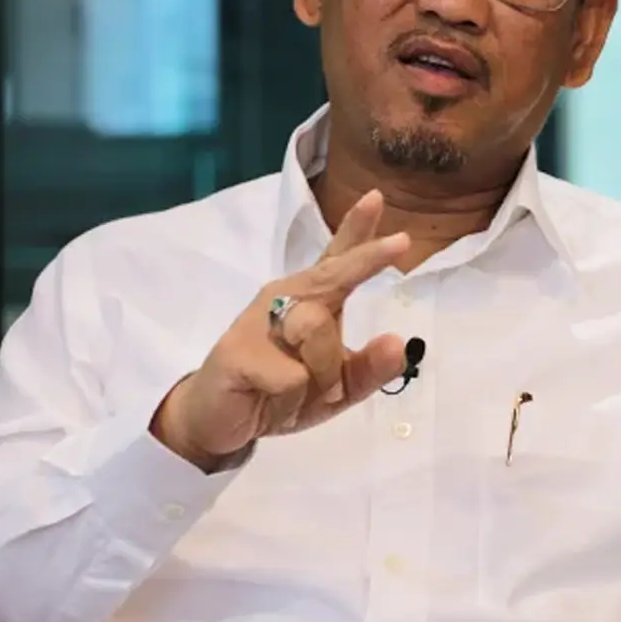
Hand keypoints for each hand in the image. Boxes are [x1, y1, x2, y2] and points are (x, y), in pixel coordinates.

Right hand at [152, 189, 410, 469]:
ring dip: (322, 374)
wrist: (218, 423)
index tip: (376, 198)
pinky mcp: (238, 351)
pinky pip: (292, 375)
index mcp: (309, 300)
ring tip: (299, 394)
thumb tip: (398, 343)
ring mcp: (258, 322)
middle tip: (402, 242)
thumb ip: (368, 369)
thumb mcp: (336, 389)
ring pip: (317, 331)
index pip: (335, 259)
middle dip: (365, 259)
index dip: (356, 229)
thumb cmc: (280, 394)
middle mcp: (284, 299)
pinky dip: (293, 400)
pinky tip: (270, 401)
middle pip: (332, 275)